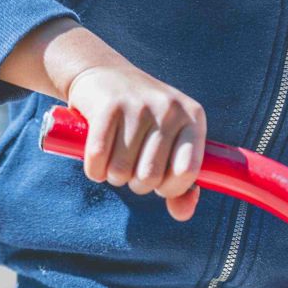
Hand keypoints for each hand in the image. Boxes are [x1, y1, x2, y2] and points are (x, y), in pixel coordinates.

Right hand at [63, 62, 207, 221]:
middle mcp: (170, 109)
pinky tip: (98, 156)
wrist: (104, 74)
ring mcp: (139, 106)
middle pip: (149, 178)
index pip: (187, 172)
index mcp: (193, 118)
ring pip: (121, 172)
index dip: (169, 188)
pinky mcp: (108, 107)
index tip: (159, 180)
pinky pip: (98, 160)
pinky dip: (94, 169)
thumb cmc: (143, 120)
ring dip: (113, 175)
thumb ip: (179, 182)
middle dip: (136, 183)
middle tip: (132, 165)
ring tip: (115, 156)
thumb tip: (182, 212)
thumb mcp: (169, 142)